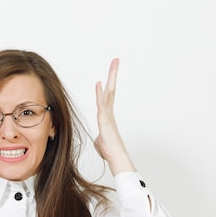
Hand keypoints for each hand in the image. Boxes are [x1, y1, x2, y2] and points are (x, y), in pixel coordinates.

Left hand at [94, 58, 134, 174]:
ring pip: (109, 92)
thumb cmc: (109, 150)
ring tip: (114, 63)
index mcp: (107, 115)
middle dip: (113, 74)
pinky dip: (100, 94)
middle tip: (116, 60)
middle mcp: (108, 111)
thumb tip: (99, 139)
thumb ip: (99, 137)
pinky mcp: (104, 119)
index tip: (105, 77)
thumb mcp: (101, 142)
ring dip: (111, 77)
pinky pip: (101, 103)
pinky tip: (99, 84)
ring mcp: (107, 114)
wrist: (115, 156)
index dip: (106, 86)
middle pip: (111, 89)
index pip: (106, 96)